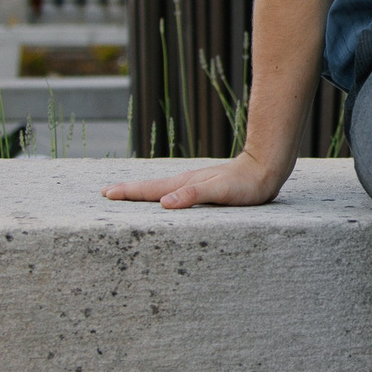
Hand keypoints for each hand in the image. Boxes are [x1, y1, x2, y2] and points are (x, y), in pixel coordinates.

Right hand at [103, 149, 289, 208]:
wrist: (265, 169)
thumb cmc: (245, 185)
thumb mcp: (219, 192)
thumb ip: (193, 195)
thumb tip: (164, 202)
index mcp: (184, 184)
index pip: (150, 189)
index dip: (128, 192)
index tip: (107, 192)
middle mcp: (186, 182)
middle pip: (151, 187)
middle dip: (128, 190)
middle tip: (107, 191)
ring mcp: (194, 184)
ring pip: (162, 188)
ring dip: (142, 191)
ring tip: (127, 193)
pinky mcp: (204, 188)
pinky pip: (175, 192)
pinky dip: (162, 194)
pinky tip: (164, 198)